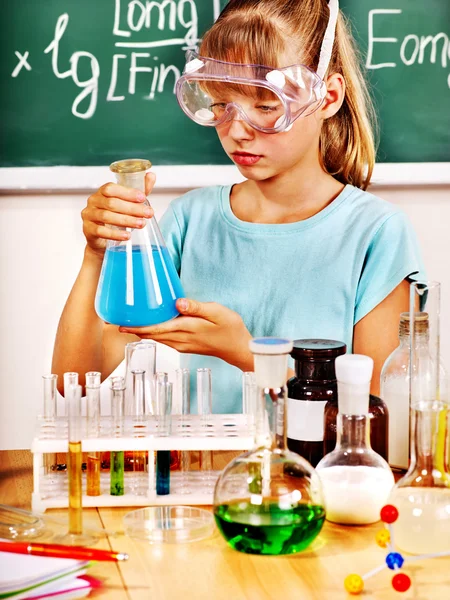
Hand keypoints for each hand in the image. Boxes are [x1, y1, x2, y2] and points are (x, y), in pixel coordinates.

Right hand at [82, 172, 155, 255]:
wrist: (101, 237)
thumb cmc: (115, 216)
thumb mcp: (128, 203)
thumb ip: (140, 190)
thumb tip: (151, 175)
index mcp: (102, 192)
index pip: (110, 188)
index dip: (127, 192)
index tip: (143, 198)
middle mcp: (93, 201)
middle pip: (111, 203)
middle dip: (132, 208)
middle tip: (148, 213)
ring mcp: (89, 215)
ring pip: (106, 216)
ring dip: (126, 220)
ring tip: (141, 224)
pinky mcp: (88, 230)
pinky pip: (101, 231)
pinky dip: (115, 234)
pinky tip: (127, 235)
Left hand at [119, 298, 253, 371]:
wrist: (239, 348)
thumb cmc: (230, 328)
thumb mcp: (217, 312)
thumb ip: (196, 307)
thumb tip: (177, 302)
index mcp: (186, 329)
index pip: (156, 328)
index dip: (136, 326)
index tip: (119, 323)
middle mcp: (181, 339)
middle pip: (151, 334)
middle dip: (133, 328)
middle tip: (113, 322)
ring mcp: (182, 344)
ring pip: (156, 338)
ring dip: (141, 332)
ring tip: (126, 324)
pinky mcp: (185, 345)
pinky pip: (164, 339)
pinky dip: (153, 333)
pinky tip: (149, 327)